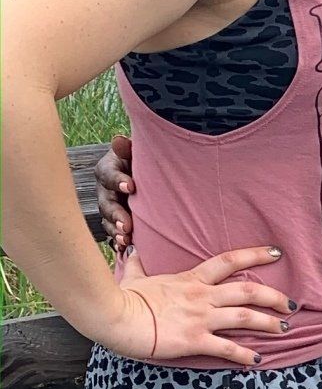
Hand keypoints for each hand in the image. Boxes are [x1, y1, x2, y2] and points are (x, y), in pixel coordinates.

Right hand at [94, 133, 135, 254]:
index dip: (118, 180)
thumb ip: (129, 148)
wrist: (150, 174)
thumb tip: (118, 140)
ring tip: (127, 239)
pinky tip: (125, 249)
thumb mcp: (137, 151)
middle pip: (106, 203)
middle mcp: (105, 190)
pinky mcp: (116, 221)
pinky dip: (118, 241)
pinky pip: (113, 233)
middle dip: (116, 215)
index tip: (131, 186)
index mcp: (108, 169)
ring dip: (116, 231)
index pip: (108, 174)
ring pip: (108, 221)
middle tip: (128, 225)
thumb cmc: (143, 159)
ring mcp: (109, 208)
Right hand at [95, 247, 294, 365]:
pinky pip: (227, 348)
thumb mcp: (133, 276)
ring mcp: (200, 318)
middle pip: (248, 291)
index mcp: (191, 280)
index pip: (229, 261)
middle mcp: (202, 297)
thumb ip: (137, 265)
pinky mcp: (194, 340)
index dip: (255, 255)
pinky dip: (245, 355)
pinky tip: (258, 360)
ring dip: (269, 323)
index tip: (276, 253)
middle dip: (274, 297)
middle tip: (293, 303)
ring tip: (284, 328)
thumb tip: (131, 250)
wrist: (113, 315)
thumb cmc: (121, 297)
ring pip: (245, 317)